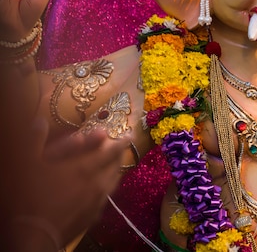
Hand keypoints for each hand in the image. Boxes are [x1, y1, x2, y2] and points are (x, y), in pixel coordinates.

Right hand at [7, 119, 128, 250]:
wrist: (34, 235)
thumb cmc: (30, 195)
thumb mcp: (28, 163)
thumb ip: (35, 139)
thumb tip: (39, 121)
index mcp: (84, 168)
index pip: (110, 151)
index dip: (121, 141)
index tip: (130, 134)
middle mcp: (96, 184)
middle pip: (115, 166)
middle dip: (119, 155)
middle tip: (119, 148)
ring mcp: (96, 202)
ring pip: (113, 183)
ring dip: (115, 171)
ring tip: (113, 166)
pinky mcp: (92, 217)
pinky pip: (106, 198)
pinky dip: (107, 189)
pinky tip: (101, 190)